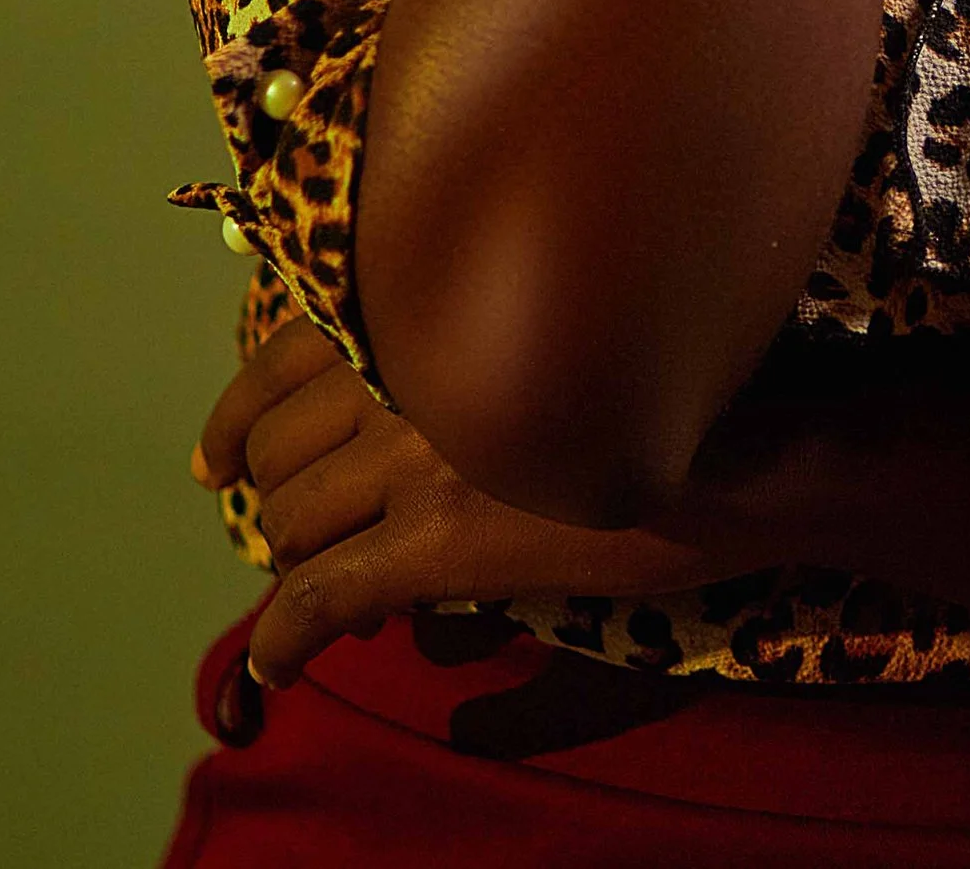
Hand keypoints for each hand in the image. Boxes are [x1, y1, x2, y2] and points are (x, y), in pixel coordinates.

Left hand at [195, 317, 798, 687]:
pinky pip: (320, 596)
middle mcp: (412, 360)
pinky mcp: (445, 537)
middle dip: (280, 497)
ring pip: (291, 521)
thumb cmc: (674, 370)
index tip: (218, 457)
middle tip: (306, 530)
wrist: (751, 439)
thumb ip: (465, 338)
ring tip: (330, 578)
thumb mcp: (555, 319)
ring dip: (296, 558)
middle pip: (280, 449)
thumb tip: (387, 396)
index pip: (282, 353)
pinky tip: (275, 670)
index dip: (237, 417)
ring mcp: (422, 449)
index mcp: (433, 299)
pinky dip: (283, 641)